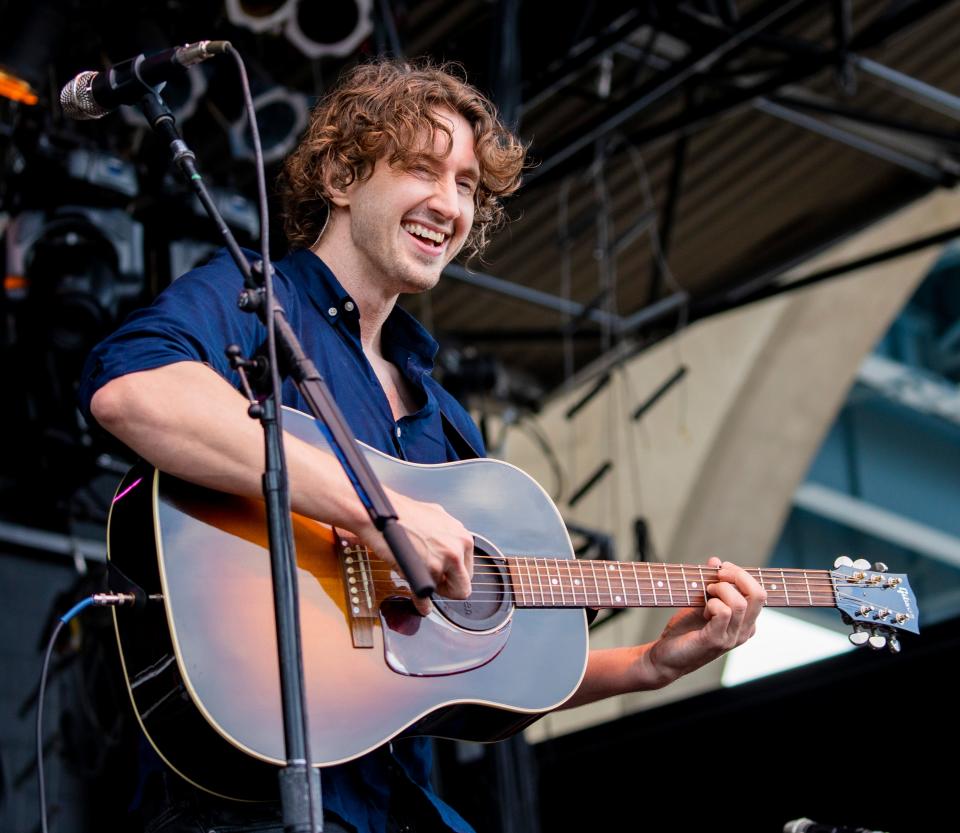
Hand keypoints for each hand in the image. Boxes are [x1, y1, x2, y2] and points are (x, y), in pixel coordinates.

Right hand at [362, 490, 474, 615]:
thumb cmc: (404, 514)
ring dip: (432, 588)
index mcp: (463, 536)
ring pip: (446, 592)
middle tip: (432, 579)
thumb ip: (449, 537)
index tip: (443, 574)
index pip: (467, 568)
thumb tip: (452, 549)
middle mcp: (457, 548)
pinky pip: (426, 597)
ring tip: (418, 574)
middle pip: (462, 584)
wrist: (381, 514)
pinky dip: (423, 605)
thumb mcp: (437, 519)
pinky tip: (421, 606)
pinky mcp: (425, 572)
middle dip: (447, 584)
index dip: (453, 574)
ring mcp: (443, 561)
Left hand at [646, 557, 766, 685]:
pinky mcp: (716, 640)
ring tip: (706, 592)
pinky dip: (712, 603)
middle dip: (737, 575)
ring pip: (740, 603)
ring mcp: (732, 638)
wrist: (666, 657)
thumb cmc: (684, 631)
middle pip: (758, 595)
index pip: (758, 593)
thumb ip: (711, 584)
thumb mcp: (700, 603)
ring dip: (720, 589)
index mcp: (745, 622)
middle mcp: (744, 631)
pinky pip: (724, 613)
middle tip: (717, 574)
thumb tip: (716, 561)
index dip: (741, 575)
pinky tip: (702, 608)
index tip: (720, 568)